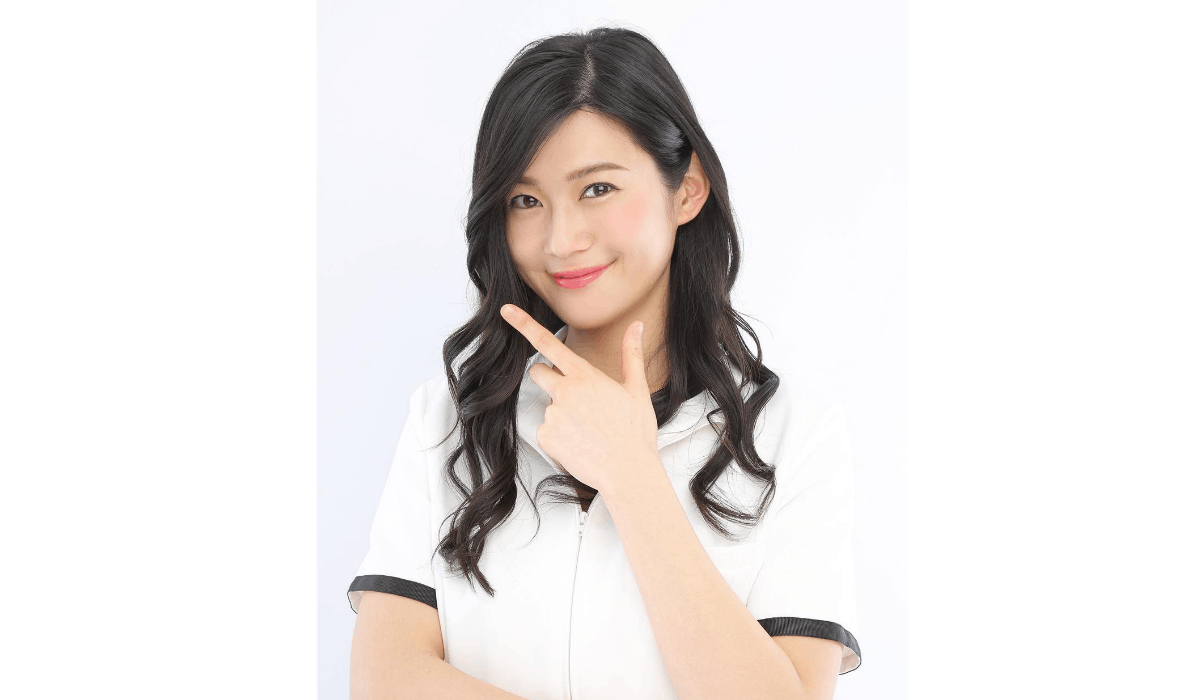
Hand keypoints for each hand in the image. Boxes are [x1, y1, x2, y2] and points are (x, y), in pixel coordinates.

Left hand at [499, 303, 659, 494]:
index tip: (505, 312)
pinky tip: (580, 444)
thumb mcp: (636, 389)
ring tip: (588, 430)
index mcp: (584, 376)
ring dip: (561, 413)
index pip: (548, 344)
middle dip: (548, 378)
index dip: (524, 325)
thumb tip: (636, 325)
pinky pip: (546, 431)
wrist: (628, 472)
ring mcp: (553, 415)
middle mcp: (564, 392)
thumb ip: (631, 354)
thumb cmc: (635, 432)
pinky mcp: (546, 437)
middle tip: (574, 398)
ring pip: (547, 406)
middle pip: (537, 372)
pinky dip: (559, 437)